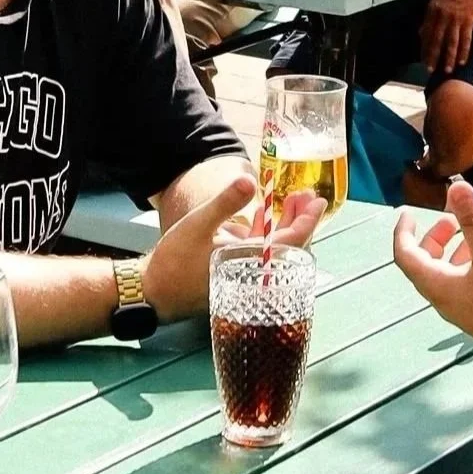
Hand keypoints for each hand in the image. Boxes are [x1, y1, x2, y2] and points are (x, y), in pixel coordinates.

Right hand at [145, 171, 322, 322]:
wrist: (154, 293)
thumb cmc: (174, 262)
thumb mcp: (198, 225)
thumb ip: (225, 203)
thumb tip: (251, 180)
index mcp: (252, 263)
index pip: (292, 242)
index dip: (308, 220)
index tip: (318, 201)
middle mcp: (255, 273)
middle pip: (290, 246)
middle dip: (300, 218)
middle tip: (305, 195)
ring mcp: (247, 275)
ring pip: (278, 250)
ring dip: (286, 224)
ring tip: (290, 200)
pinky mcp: (238, 274)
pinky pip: (263, 255)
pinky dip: (269, 234)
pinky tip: (264, 215)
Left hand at [391, 180, 472, 370]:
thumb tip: (455, 188)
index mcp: (438, 286)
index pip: (405, 255)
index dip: (403, 231)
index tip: (408, 211)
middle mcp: (447, 299)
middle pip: (430, 263)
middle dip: (438, 238)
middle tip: (453, 219)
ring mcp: (467, 308)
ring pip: (457, 272)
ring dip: (467, 248)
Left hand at [421, 0, 472, 73]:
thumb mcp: (438, 0)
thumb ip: (429, 17)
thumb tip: (421, 34)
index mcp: (433, 8)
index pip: (426, 33)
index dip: (424, 48)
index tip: (423, 60)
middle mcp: (443, 14)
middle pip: (437, 39)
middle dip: (433, 56)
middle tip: (430, 70)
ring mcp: (457, 17)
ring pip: (451, 42)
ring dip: (449, 58)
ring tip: (447, 70)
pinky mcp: (470, 20)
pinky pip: (466, 39)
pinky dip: (464, 51)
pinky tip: (462, 62)